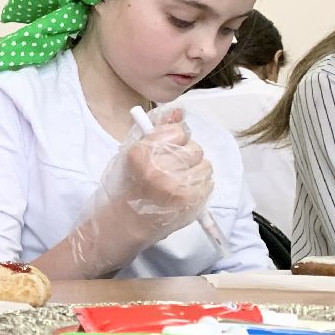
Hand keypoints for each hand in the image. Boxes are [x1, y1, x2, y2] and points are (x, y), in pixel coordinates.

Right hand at [109, 108, 212, 244]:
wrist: (126, 222)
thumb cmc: (127, 185)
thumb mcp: (131, 152)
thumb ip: (155, 130)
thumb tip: (179, 112)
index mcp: (142, 153)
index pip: (178, 131)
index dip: (174, 140)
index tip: (164, 150)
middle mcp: (159, 169)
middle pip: (194, 149)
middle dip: (186, 156)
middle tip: (171, 168)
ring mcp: (177, 187)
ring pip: (205, 166)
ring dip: (194, 172)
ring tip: (177, 182)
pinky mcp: (191, 202)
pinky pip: (208, 183)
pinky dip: (198, 187)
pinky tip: (182, 193)